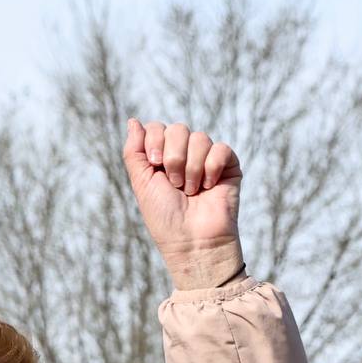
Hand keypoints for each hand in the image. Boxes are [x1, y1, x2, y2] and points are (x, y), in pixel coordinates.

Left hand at [122, 119, 243, 292]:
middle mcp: (184, 155)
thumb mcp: (141, 183)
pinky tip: (209, 187)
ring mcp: (207, 159)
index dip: (155, 141)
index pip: (157, 127)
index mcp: (161, 158)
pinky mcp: (228, 166)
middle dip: (173, 157)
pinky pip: (220, 149)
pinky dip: (211, 169)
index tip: (155, 165)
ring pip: (199, 138)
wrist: (193, 241)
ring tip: (191, 191)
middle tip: (174, 184)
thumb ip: (134, 152)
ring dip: (191, 168)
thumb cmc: (165, 218)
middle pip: (178, 129)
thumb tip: (133, 121)